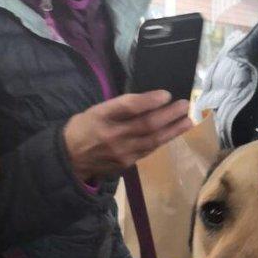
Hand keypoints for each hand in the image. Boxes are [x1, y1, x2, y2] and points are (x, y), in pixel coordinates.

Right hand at [64, 91, 192, 179]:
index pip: (129, 107)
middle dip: (169, 115)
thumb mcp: (95, 111)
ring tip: (188, 120)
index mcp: (101, 116)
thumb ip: (119, 108)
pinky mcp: (127, 164)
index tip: (166, 94)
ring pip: (153, 140)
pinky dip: (163, 140)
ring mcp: (121, 152)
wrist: (70, 160)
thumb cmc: (83, 129)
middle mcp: (113, 135)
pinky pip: (149, 150)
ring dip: (173, 130)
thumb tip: (148, 100)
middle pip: (146, 125)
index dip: (149, 100)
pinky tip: (174, 133)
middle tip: (185, 105)